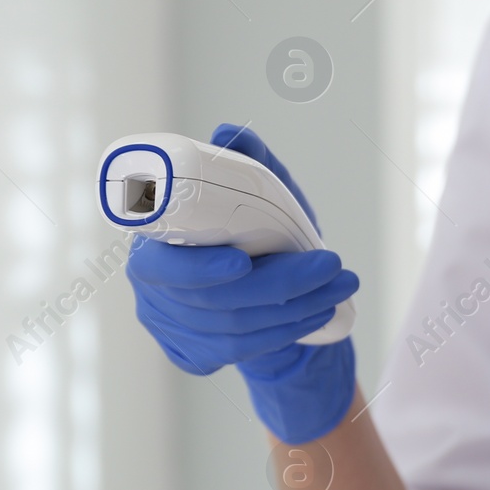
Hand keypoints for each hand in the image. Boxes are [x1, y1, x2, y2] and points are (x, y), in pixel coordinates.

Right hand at [124, 125, 359, 443]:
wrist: (240, 282)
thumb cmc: (240, 228)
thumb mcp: (248, 193)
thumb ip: (240, 163)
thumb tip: (227, 133)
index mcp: (150, 246)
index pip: (164, 267)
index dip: (199, 270)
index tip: (242, 263)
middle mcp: (152, 294)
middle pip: (217, 303)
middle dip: (282, 285)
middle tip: (331, 266)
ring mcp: (171, 330)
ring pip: (237, 331)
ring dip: (297, 309)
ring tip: (339, 286)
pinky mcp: (195, 356)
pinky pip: (245, 350)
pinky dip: (287, 330)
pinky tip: (318, 311)